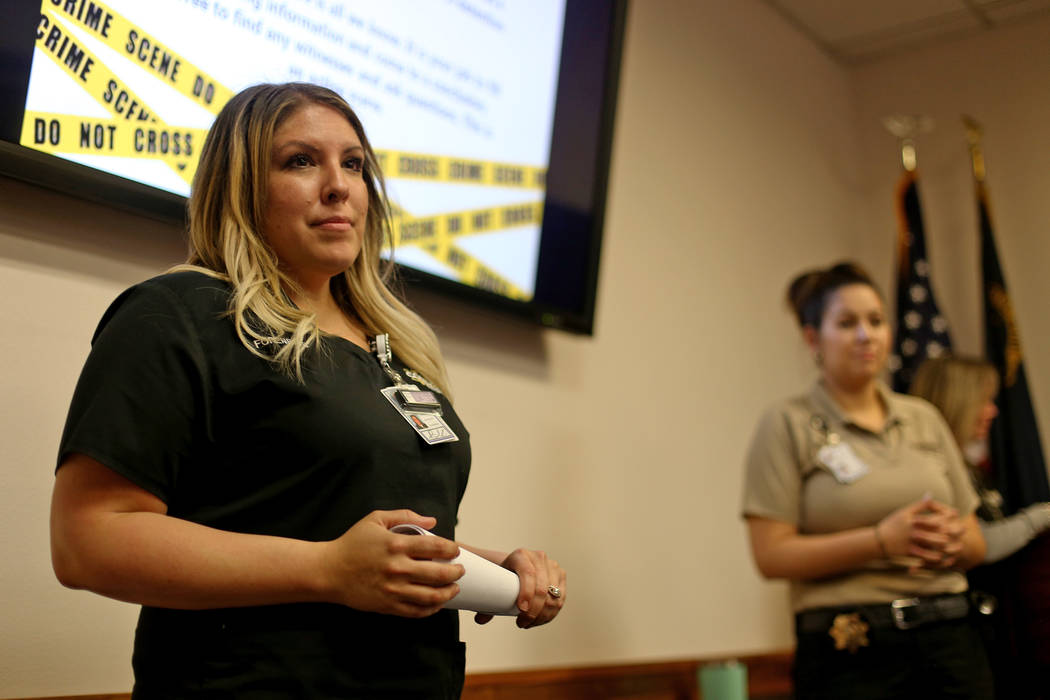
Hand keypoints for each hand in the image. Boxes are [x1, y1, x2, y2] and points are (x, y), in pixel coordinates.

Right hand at [319, 509, 464, 616]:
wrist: (328, 571)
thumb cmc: (352, 543)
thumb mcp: (375, 519)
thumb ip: (405, 516)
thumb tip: (432, 521)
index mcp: (396, 545)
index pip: (436, 546)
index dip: (451, 548)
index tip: (455, 550)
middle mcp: (397, 568)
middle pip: (439, 573)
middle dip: (456, 572)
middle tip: (460, 570)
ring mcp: (393, 590)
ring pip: (431, 596)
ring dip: (448, 593)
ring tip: (454, 588)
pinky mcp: (387, 606)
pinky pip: (416, 611)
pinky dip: (431, 609)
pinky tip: (437, 603)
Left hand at [474, 548, 565, 628]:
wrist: (517, 565)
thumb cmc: (504, 575)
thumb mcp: (495, 581)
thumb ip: (486, 600)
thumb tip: (480, 619)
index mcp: (520, 555)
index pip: (528, 574)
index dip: (526, 592)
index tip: (521, 609)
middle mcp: (539, 557)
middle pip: (541, 588)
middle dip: (533, 611)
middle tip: (522, 623)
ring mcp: (552, 566)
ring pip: (553, 596)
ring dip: (542, 615)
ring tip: (528, 623)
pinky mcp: (561, 575)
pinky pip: (560, 599)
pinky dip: (550, 613)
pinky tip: (539, 620)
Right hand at [876, 497, 963, 569]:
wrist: (877, 541)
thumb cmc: (892, 525)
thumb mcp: (903, 512)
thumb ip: (918, 505)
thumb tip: (930, 495)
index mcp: (912, 517)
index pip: (932, 513)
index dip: (947, 513)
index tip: (955, 514)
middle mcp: (912, 527)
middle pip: (936, 527)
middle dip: (951, 529)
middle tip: (962, 530)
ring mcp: (910, 539)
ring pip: (934, 542)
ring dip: (945, 543)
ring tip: (953, 543)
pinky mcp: (908, 551)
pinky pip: (925, 555)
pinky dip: (935, 556)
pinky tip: (941, 556)